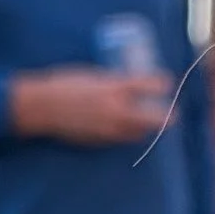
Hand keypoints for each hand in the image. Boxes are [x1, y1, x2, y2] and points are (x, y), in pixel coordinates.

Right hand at [11, 67, 172, 143]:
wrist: (40, 106)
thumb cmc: (63, 83)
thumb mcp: (92, 74)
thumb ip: (112, 81)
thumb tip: (129, 83)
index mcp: (114, 87)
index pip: (148, 86)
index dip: (162, 84)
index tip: (168, 82)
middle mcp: (117, 109)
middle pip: (155, 118)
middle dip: (168, 116)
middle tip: (173, 114)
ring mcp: (110, 127)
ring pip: (140, 131)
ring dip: (149, 127)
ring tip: (152, 121)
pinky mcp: (102, 140)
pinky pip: (123, 138)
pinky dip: (130, 133)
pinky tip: (128, 127)